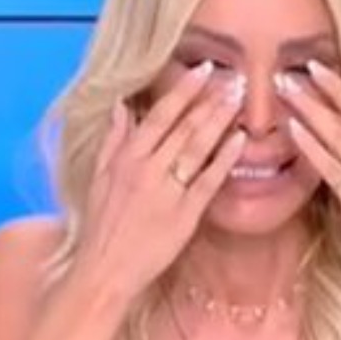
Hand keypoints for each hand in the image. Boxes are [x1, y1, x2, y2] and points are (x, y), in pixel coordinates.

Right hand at [70, 60, 247, 300]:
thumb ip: (113, 140)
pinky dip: (225, 158)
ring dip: (220, 120)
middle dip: (210, 99)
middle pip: (184, 127)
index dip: (183, 90)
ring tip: (240, 99)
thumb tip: (122, 106)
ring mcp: (167, 192)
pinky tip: (241, 140)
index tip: (203, 69)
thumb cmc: (101, 226)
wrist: (104, 270)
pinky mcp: (184, 215)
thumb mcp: (99, 178)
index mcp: (126, 159)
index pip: (159, 115)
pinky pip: (209, 181)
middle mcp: (147, 171)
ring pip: (198, 148)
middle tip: (235, 77)